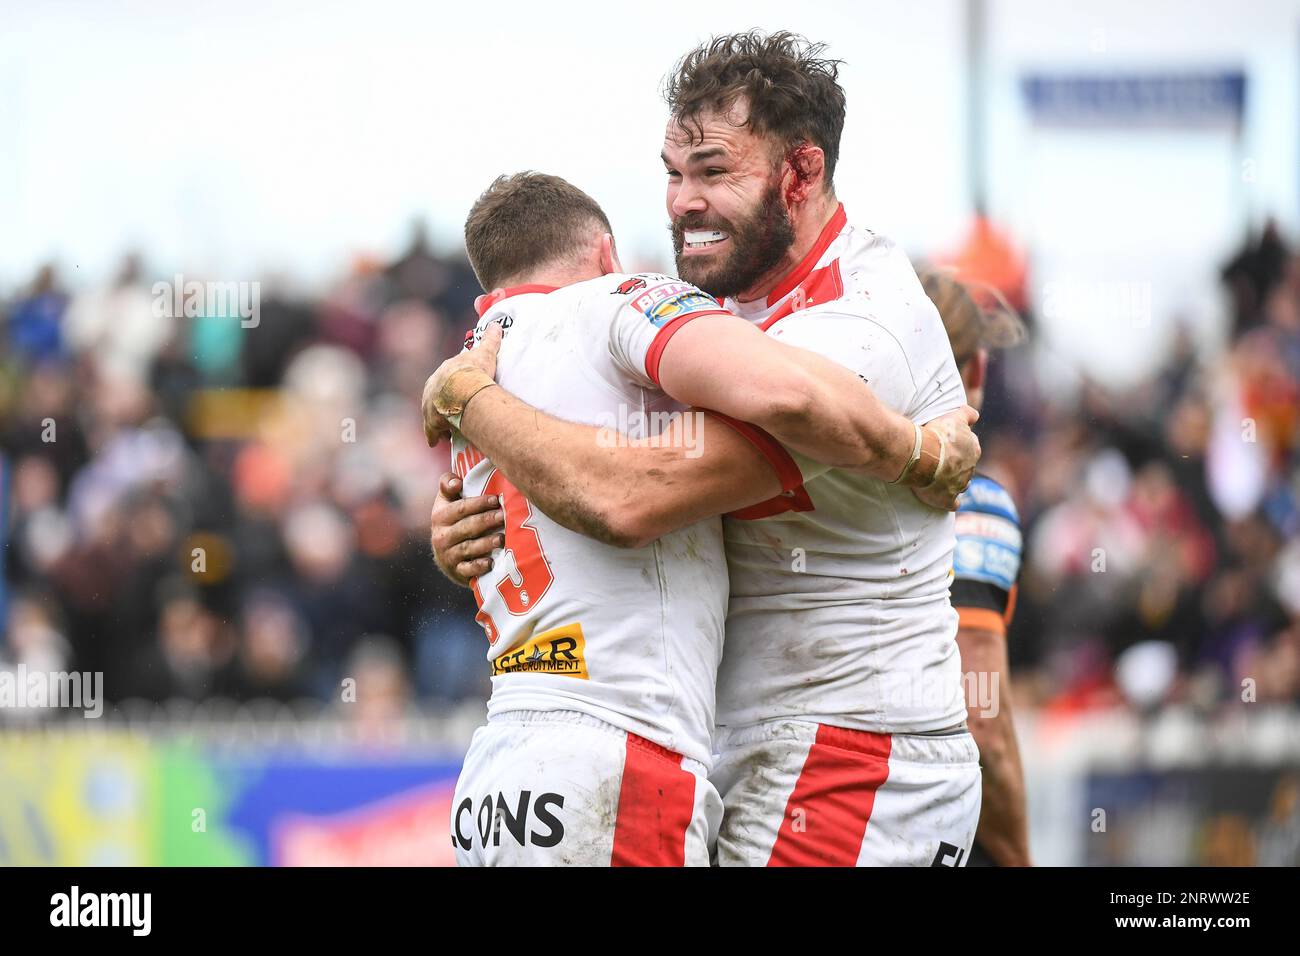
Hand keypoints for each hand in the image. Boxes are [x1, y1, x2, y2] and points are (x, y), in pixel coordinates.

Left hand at [421, 322, 503, 445]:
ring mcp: (429, 404)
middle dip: (444, 402)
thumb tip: (496, 325)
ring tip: (449, 427)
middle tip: (455, 410)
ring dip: (439, 420)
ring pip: (433, 413)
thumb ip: (491, 339)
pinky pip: (431, 431)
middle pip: (437, 396)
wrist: (463, 389)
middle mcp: (432, 387)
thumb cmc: (474, 370)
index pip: (447, 378)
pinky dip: (434, 436)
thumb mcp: (485, 352)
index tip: (459, 390)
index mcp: (444, 371)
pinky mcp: (430, 421)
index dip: (453, 385)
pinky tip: (438, 441)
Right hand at [429, 472, 505, 585]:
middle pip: (466, 527)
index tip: (495, 500)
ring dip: (485, 543)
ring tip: (502, 538)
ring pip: (468, 548)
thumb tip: (456, 482)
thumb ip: (448, 485)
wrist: (447, 555)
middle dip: (486, 521)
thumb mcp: (447, 501)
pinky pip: (467, 569)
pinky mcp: (456, 571)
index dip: (478, 503)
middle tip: (503, 516)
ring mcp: (448, 555)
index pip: (460, 509)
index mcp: (440, 516)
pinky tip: (490, 562)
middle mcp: (441, 536)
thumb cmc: (453, 520)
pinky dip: (478, 566)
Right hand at [912, 405, 980, 510]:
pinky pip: (953, 504)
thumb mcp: (954, 417)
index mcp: (973, 450)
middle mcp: (970, 469)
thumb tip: (976, 415)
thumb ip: (967, 414)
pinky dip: (950, 502)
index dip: (959, 447)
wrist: (922, 456)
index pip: (971, 448)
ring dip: (954, 483)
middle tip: (940, 461)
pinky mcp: (947, 499)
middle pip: (966, 467)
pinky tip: (944, 500)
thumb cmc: (936, 435)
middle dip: (957, 466)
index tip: (947, 445)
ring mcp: (960, 485)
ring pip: (962, 485)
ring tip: (940, 480)